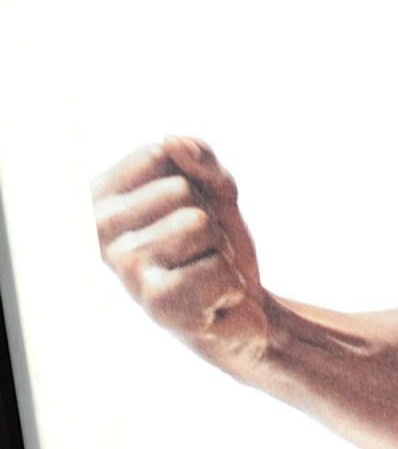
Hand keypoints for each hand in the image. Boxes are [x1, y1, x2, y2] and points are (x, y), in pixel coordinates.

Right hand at [93, 136, 273, 374]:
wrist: (243, 307)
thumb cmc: (216, 243)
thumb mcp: (216, 189)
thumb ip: (200, 158)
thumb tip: (172, 141)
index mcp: (102, 202)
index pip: (157, 155)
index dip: (194, 179)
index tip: (187, 208)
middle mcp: (102, 237)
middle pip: (179, 190)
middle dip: (209, 216)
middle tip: (202, 246)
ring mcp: (127, 272)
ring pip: (197, 225)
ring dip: (220, 248)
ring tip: (207, 269)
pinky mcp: (158, 306)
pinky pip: (217, 268)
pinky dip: (231, 282)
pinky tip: (215, 299)